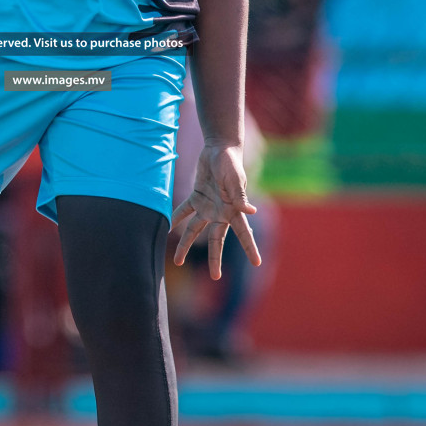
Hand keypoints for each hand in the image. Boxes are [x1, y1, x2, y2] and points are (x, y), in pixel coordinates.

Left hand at [170, 144, 262, 279]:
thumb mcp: (235, 178)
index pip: (244, 233)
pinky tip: (168, 228)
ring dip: (185, 245)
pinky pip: (184, 211)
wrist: (220, 148)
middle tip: (216, 277)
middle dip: (215, 259)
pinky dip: (176, 218)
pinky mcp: (197, 197)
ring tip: (177, 261)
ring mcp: (208, 206)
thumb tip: (251, 212)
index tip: (257, 263)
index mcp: (234, 210)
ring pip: (195, 231)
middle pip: (216, 241)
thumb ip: (240, 195)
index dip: (250, 248)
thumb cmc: (230, 162)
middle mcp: (221, 212)